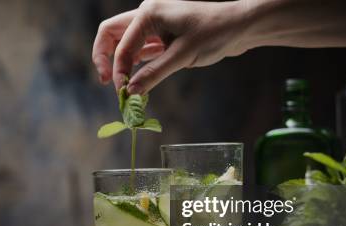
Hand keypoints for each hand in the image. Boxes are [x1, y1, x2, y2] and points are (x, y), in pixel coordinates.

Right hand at [92, 0, 249, 93]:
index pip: (121, 44)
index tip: (123, 92)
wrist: (241, 26)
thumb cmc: (215, 32)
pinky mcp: (162, 37)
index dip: (118, 69)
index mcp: (149, 13)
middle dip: (105, 58)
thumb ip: (154, 73)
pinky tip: (136, 81)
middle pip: (111, 34)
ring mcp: (153, 26)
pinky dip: (134, 65)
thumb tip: (131, 92)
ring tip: (122, 87)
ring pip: (123, 42)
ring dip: (119, 62)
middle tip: (106, 82)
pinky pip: (139, 50)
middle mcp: (147, 15)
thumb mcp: (183, 55)